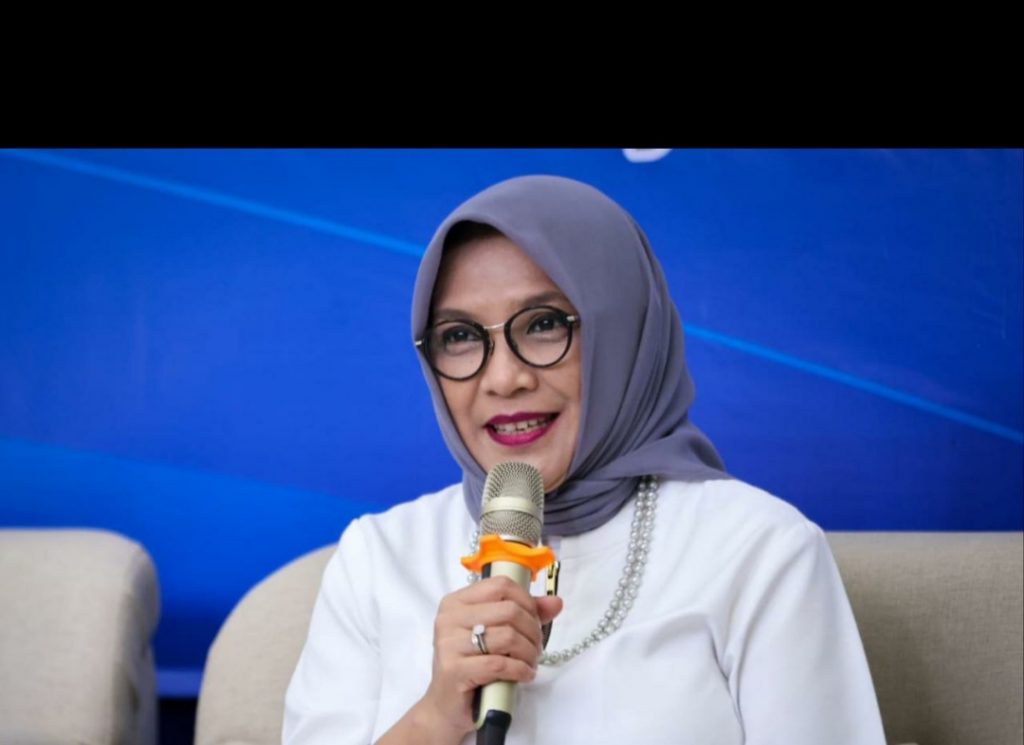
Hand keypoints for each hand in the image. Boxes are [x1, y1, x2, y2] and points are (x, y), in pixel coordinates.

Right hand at [414, 575, 563, 739]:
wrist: (446, 707)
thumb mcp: (495, 634)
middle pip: (509, 611)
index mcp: (456, 602)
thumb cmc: (472, 666)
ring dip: (529, 653)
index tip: (534, 621)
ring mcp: (448, 644)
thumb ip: (524, 614)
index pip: (501, 585)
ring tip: (530, 663)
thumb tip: (555, 602)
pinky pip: (500, 664)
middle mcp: (448, 618)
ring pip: (508, 637)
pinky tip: (525, 675)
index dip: (527, 602)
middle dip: (532, 631)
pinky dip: (520, 670)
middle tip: (536, 649)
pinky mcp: (454, 670)